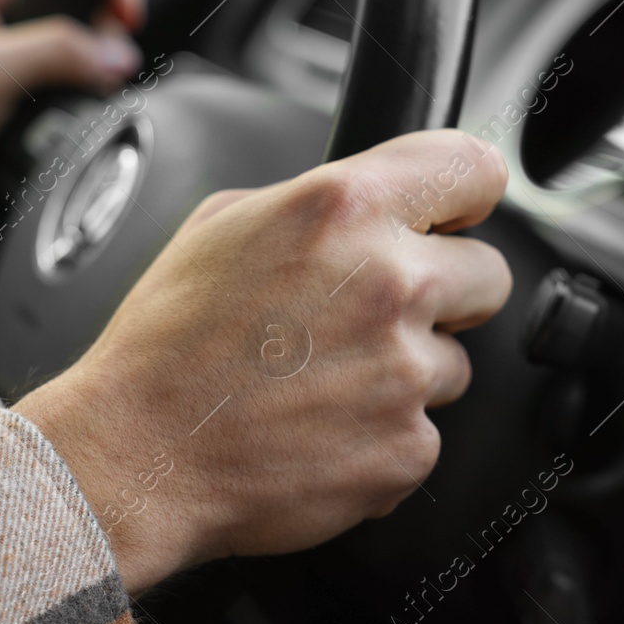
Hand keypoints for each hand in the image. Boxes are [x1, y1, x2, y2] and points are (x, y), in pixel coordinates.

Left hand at [0, 0, 145, 289]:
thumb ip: (57, 52)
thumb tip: (116, 52)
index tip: (127, 20)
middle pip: (72, 18)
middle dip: (97, 46)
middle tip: (100, 74)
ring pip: (65, 68)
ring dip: (77, 90)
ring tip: (69, 109)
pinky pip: (50, 110)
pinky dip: (60, 123)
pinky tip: (49, 137)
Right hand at [16, 129, 512, 593]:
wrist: (134, 454)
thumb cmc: (167, 343)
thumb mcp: (226, 222)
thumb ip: (319, 201)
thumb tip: (372, 205)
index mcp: (346, 208)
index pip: (474, 168)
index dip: (467, 194)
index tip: (457, 214)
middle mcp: (389, 281)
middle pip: (489, 273)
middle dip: (445, 291)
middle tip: (378, 314)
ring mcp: (404, 370)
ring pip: (455, 361)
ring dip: (409, 369)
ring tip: (328, 379)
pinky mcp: (406, 447)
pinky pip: (425, 431)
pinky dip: (385, 434)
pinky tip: (324, 428)